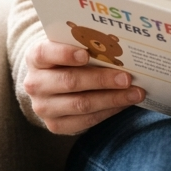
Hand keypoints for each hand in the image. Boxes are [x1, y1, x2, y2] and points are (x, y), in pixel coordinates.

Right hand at [22, 38, 144, 135]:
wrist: (50, 83)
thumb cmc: (66, 58)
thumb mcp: (68, 47)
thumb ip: (84, 45)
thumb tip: (118, 46)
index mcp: (36, 57)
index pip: (45, 53)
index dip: (65, 54)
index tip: (86, 54)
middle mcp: (35, 84)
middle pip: (70, 82)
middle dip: (101, 80)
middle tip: (127, 78)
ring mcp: (43, 107)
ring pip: (81, 104)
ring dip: (112, 99)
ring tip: (135, 93)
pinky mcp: (55, 125)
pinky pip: (85, 121)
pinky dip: (108, 111)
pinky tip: (124, 104)